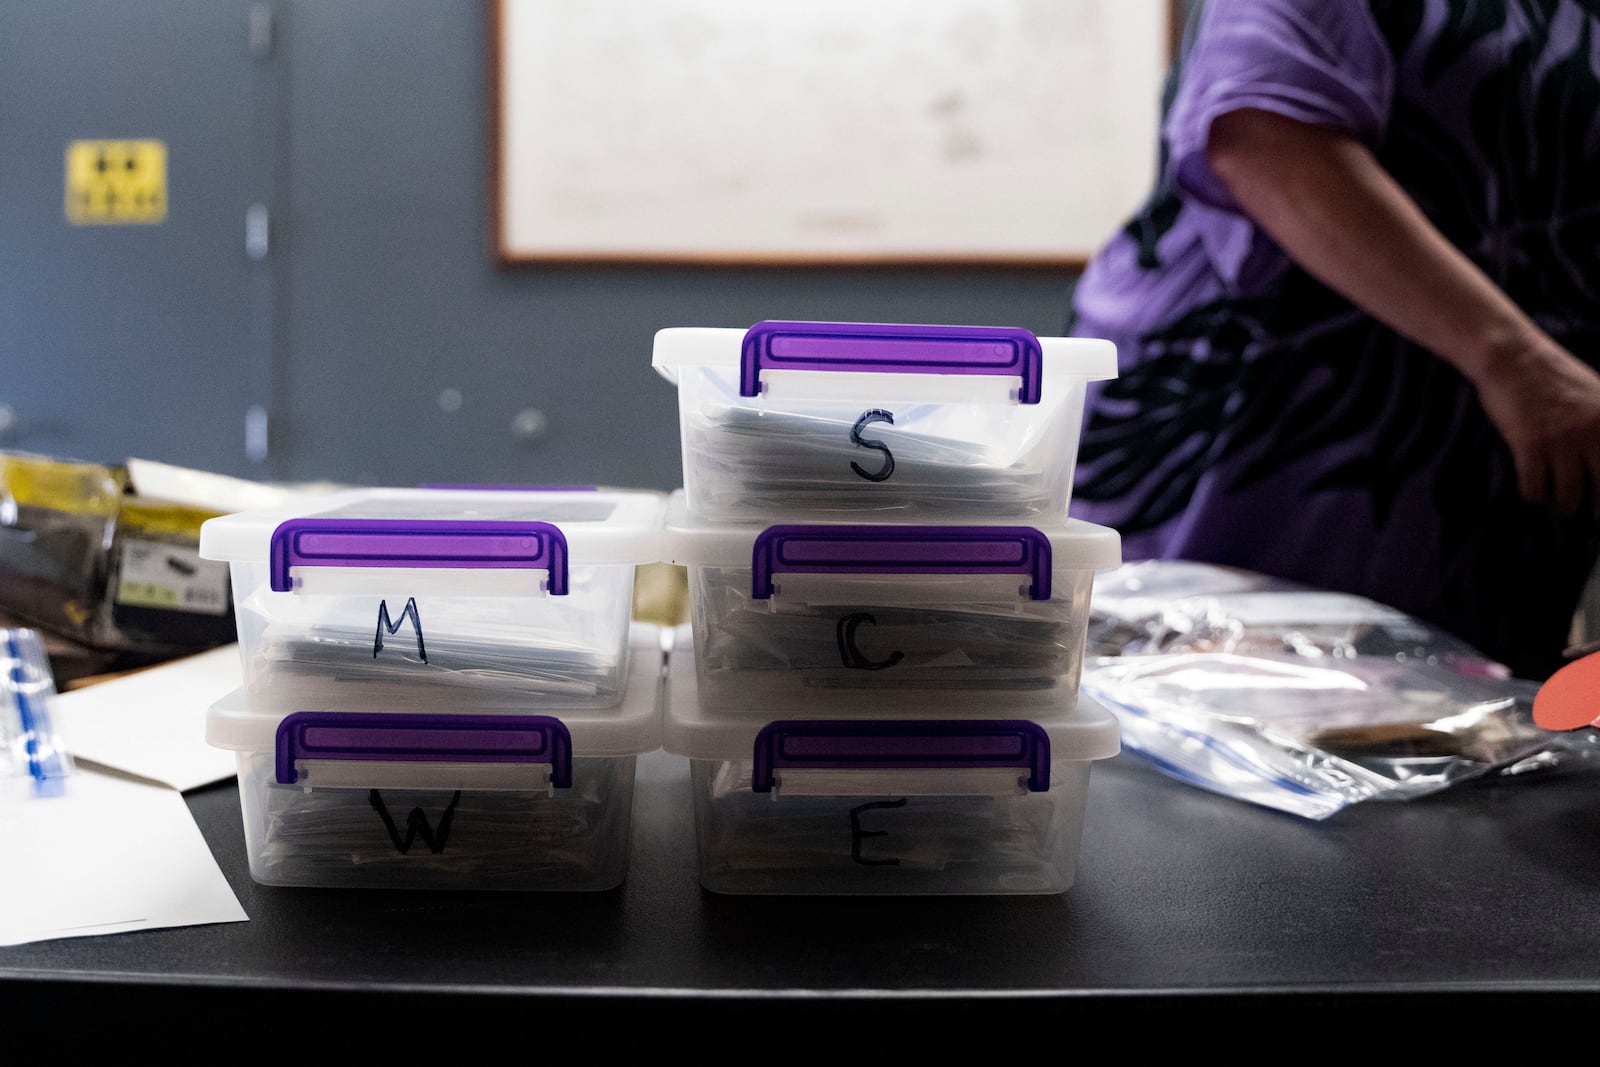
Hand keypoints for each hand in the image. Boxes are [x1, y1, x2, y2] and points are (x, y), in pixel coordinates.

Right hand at [1472, 336, 1599, 515]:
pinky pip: (1534, 489)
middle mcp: (1592, 434)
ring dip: (1561, 503)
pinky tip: (1532, 490)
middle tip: (1583, 509)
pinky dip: (1533, 495)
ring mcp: (1561, 441)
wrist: (1513, 357)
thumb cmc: (1551, 375)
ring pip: (1568, 497)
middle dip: (1592, 507)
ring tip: (1555, 499)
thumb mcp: (1597, 394)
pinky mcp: (1530, 446)